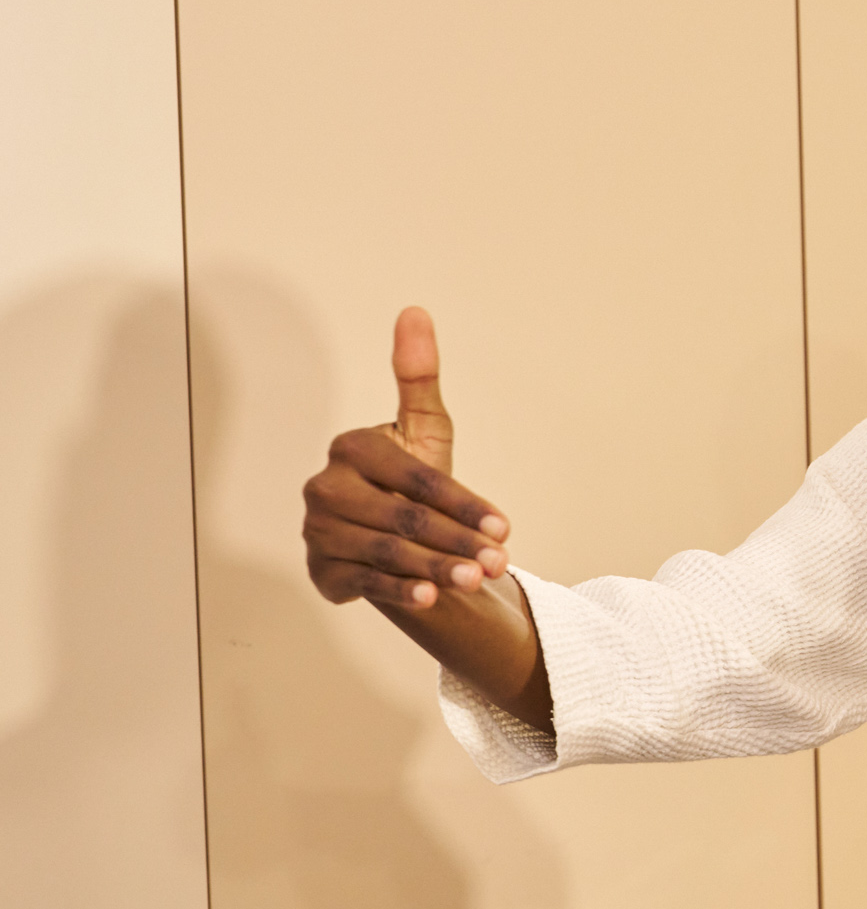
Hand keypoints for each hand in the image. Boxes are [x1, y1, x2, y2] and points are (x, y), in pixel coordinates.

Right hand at [302, 307, 550, 728]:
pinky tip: (430, 598)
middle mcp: (325, 487)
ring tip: (474, 580)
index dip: (462, 502)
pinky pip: (363, 581)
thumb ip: (418, 378)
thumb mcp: (424, 431)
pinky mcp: (321, 569)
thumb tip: (415, 311)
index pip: (414, 476)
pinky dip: (398, 590)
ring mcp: (319, 530)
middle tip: (497, 561)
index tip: (504, 526)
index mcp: (351, 448)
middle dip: (455, 541)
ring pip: (385, 551)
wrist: (398, 536)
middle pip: (401, 517)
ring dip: (434, 568)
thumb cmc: (413, 481)